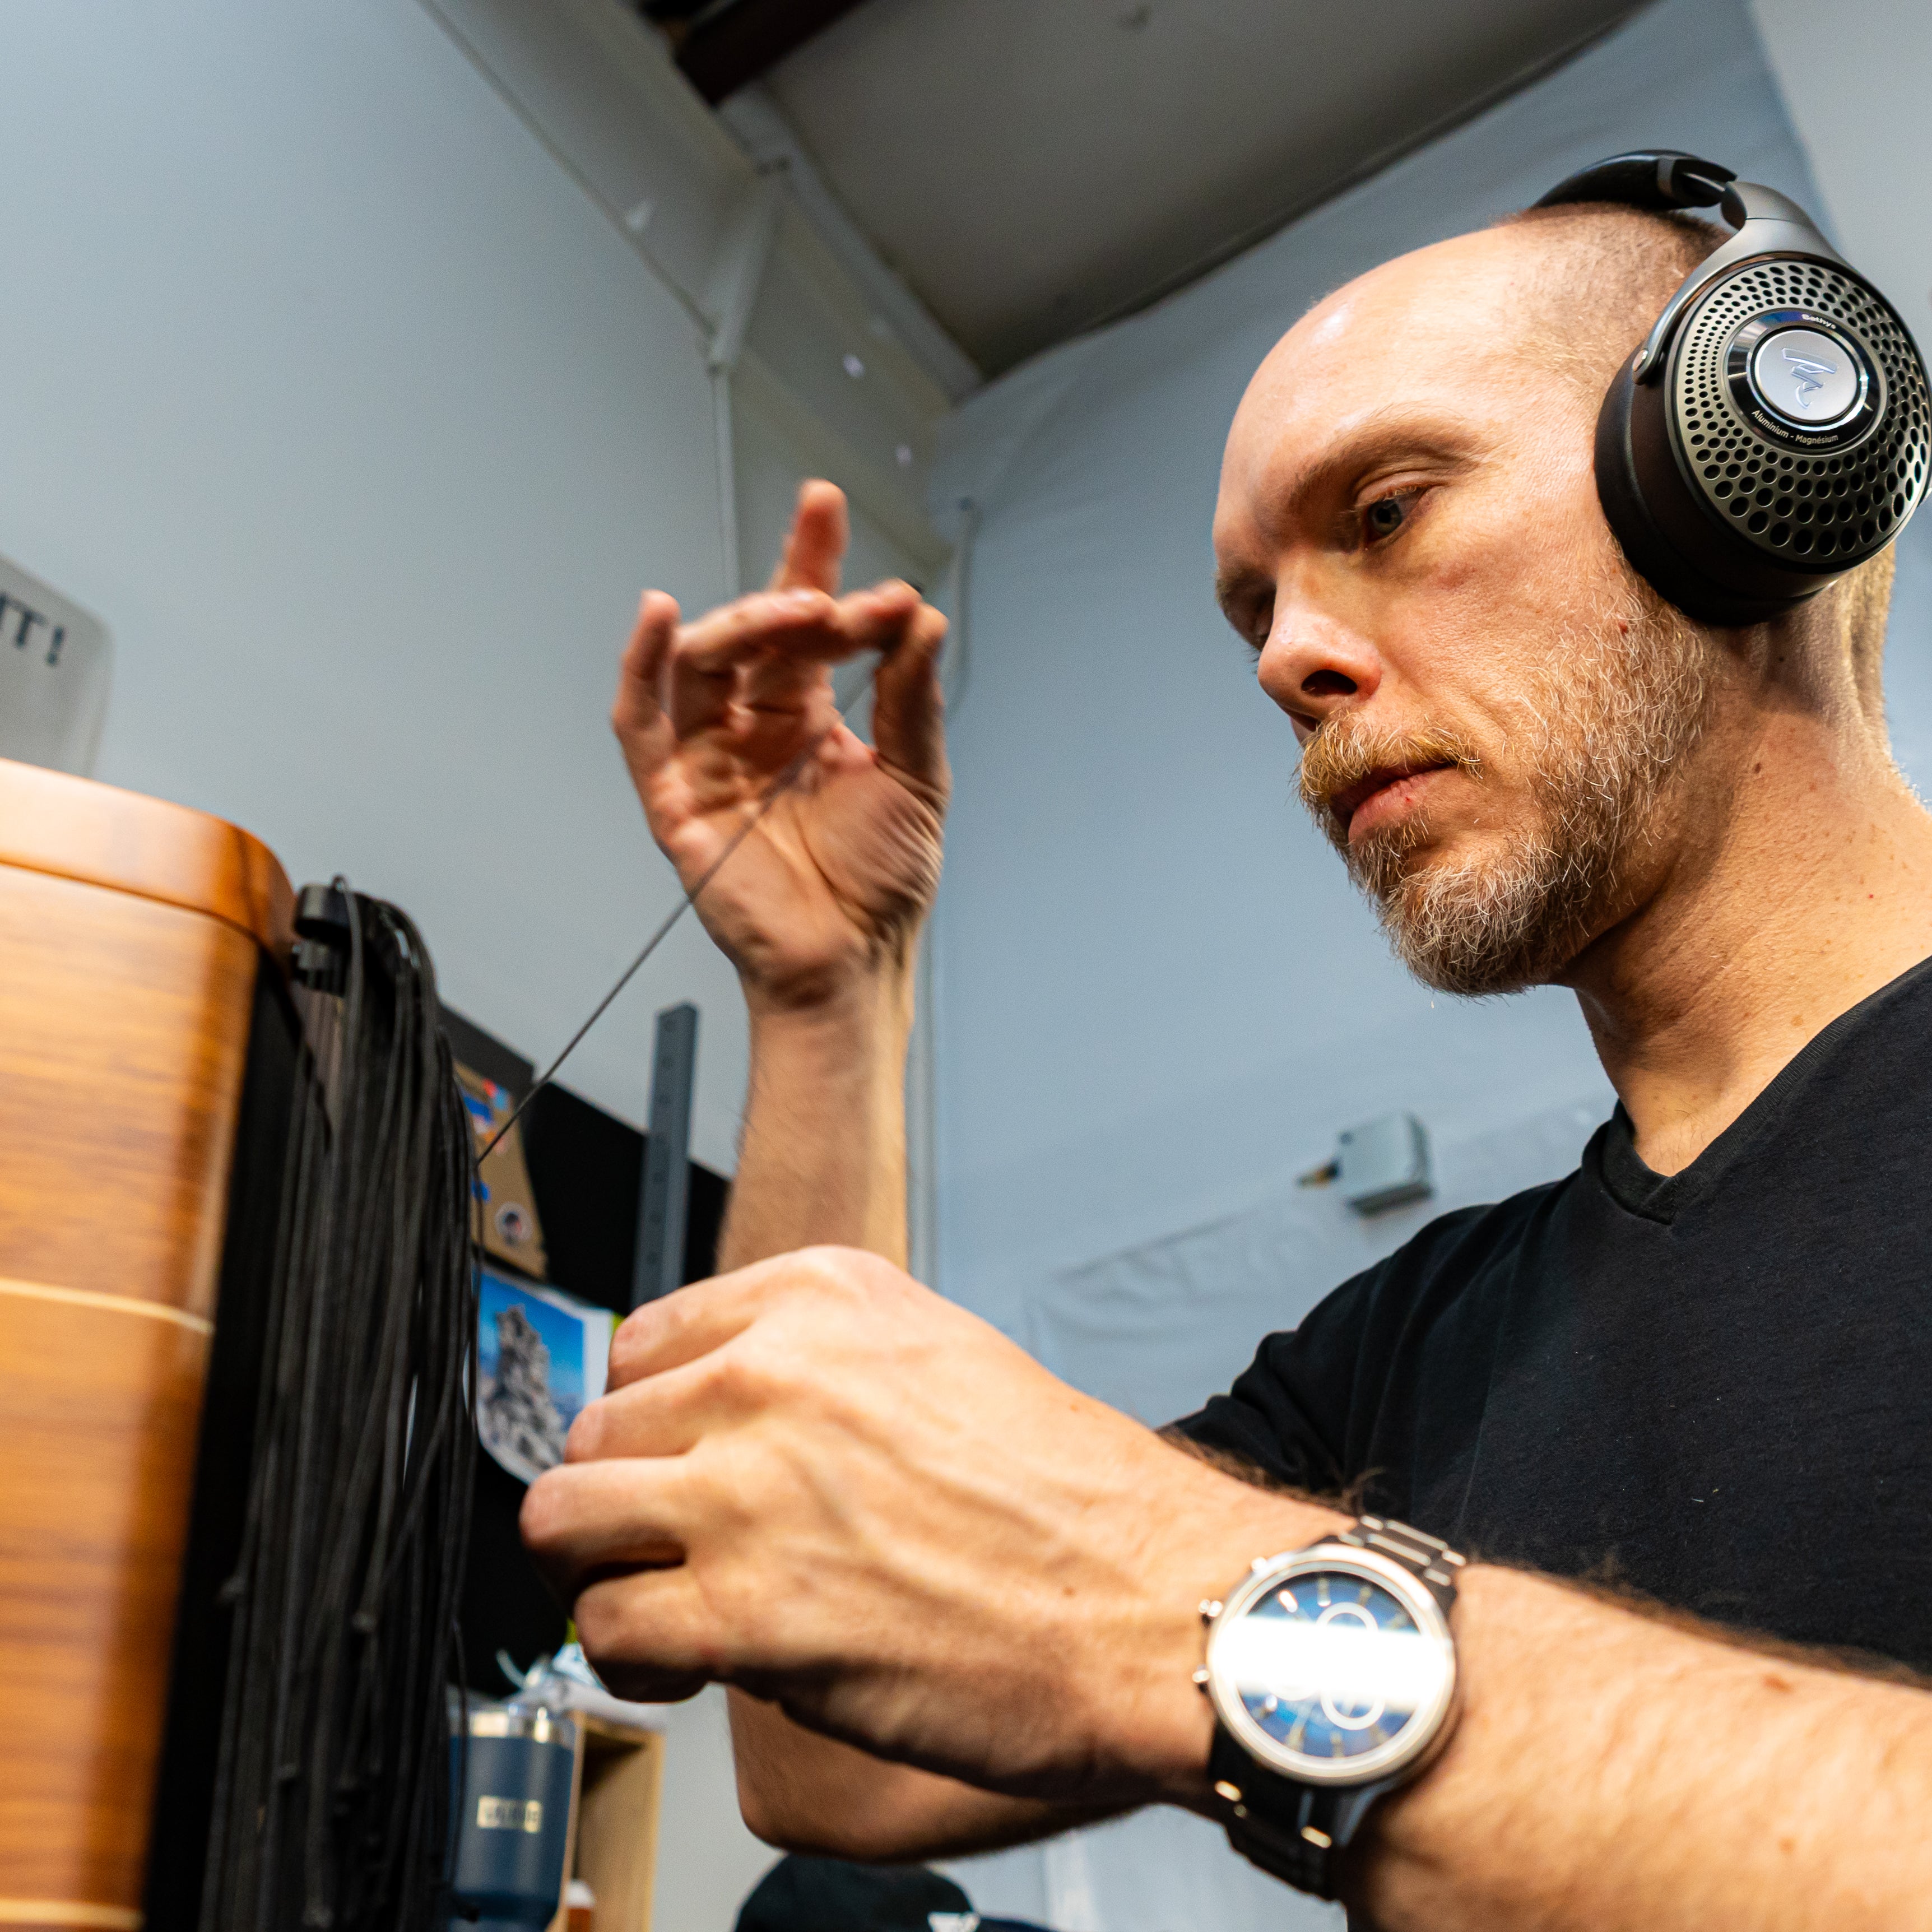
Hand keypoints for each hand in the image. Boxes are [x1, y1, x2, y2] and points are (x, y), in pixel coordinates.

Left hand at [520, 1247, 1335, 1803]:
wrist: (1147, 1602)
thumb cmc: (1067, 1499)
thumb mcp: (938, 1360)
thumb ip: (819, 1367)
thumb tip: (722, 1415)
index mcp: (817, 1297)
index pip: (642, 1342)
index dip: (651, 1421)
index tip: (671, 1463)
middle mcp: (770, 1375)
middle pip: (596, 1429)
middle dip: (624, 1498)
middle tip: (672, 1546)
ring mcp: (749, 1489)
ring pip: (563, 1520)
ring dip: (600, 1572)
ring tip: (658, 1602)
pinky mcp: (744, 1611)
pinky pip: (606, 1630)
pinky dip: (632, 1662)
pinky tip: (690, 1668)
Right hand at [613, 481, 949, 1012]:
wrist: (851, 961)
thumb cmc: (882, 885)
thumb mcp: (918, 778)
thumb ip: (912, 698)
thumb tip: (921, 619)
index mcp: (809, 720)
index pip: (804, 626)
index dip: (811, 562)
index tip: (826, 507)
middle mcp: (755, 730)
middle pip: (755, 634)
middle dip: (794, 596)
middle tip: (838, 595)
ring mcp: (712, 759)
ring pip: (702, 663)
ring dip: (742, 622)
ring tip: (792, 607)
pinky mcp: (675, 797)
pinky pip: (642, 722)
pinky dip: (643, 667)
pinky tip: (663, 617)